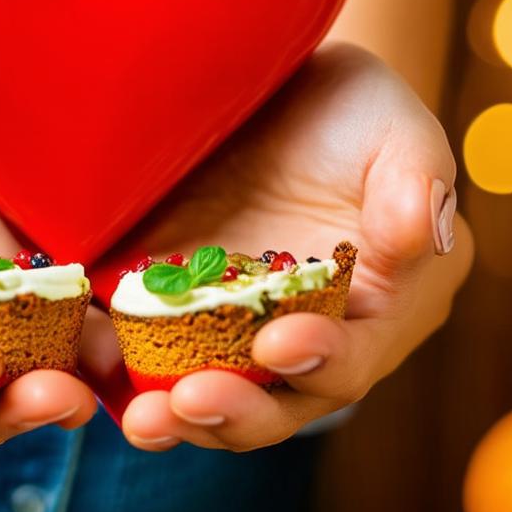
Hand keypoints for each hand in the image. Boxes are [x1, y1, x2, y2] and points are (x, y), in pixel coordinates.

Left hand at [115, 44, 472, 451]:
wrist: (267, 90)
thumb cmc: (350, 111)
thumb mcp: (393, 128)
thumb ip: (414, 182)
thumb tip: (422, 236)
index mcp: (373, 308)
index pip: (354, 354)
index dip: (322, 360)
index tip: (281, 343)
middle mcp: (300, 334)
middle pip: (276, 399)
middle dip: (237, 410)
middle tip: (190, 404)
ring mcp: (230, 327)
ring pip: (207, 390)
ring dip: (174, 413)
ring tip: (141, 420)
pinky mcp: (170, 307)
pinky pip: (143, 351)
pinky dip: (119, 366)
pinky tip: (88, 366)